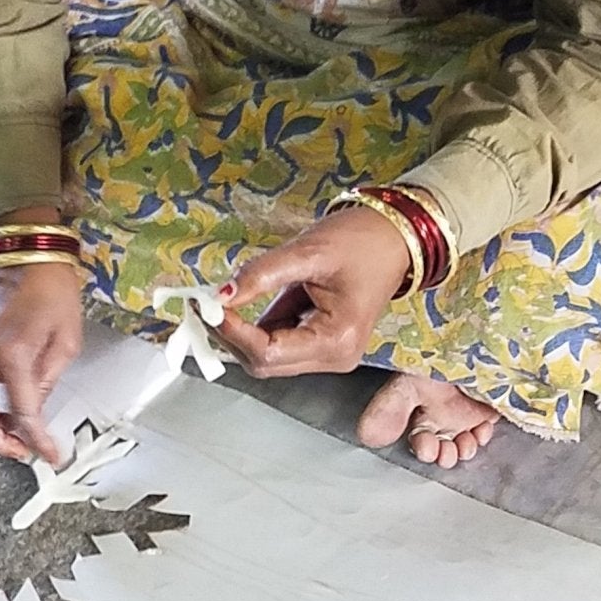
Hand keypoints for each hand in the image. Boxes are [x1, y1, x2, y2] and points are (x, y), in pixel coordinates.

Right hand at [0, 260, 83, 464]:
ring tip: (0, 428)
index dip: (37, 440)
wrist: (23, 250)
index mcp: (11, 351)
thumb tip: (34, 409)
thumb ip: (48, 379)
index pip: (22, 411)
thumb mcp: (66, 338)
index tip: (48, 455)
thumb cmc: (51, 288)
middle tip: (19, 448)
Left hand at [211, 207, 410, 378]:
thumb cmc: (363, 241)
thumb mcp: (308, 252)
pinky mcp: (320, 343)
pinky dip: (255, 326)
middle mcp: (335, 357)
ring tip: (224, 298)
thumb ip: (261, 275)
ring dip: (240, 331)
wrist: (394, 237)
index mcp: (337, 340)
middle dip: (231, 334)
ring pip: (266, 356)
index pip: (268, 353)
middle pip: (264, 362)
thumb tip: (221, 295)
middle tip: (206, 302)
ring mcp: (328, 354)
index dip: (232, 331)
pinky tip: (249, 301)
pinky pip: (277, 343)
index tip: (208, 304)